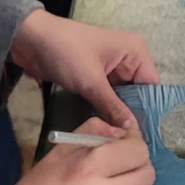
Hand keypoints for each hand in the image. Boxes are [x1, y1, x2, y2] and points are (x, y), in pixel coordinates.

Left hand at [9, 12, 157, 129]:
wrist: (32, 40)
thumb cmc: (66, 52)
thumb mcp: (91, 81)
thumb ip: (113, 106)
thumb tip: (132, 130)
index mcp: (136, 51)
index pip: (152, 86)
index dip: (149, 110)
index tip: (145, 137)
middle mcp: (130, 58)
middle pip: (140, 93)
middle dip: (135, 115)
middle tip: (132, 144)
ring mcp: (114, 68)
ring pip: (125, 97)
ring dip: (120, 115)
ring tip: (122, 141)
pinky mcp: (99, 77)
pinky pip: (111, 97)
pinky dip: (109, 110)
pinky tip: (110, 130)